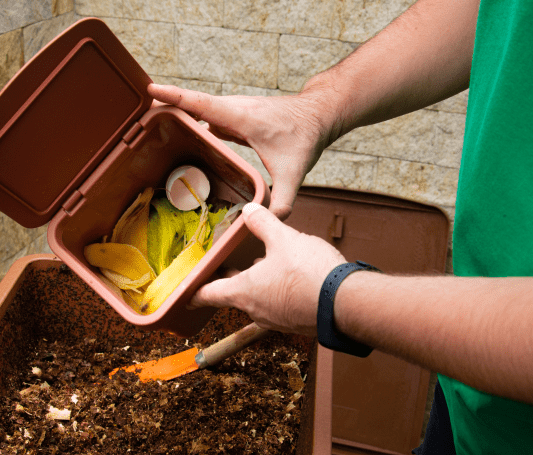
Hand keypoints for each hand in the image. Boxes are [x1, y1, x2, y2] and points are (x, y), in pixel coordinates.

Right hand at [147, 83, 336, 219]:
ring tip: (150, 130)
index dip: (174, 96)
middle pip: (191, 106)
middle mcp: (232, 109)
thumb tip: (272, 220)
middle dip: (165, 109)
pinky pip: (206, 118)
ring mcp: (232, 111)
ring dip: (177, 116)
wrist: (317, 115)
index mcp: (239, 116)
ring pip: (198, 111)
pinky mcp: (234, 117)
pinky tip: (181, 140)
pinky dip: (192, 125)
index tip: (149, 90)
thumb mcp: (294, 170)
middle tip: (138, 120)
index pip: (199, 103)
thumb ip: (283, 198)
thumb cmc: (305, 135)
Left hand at [191, 203, 346, 334]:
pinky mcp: (297, 321)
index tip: (186, 292)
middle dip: (233, 280)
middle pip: (236, 295)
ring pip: (260, 299)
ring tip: (266, 263)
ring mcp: (277, 319)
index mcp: (244, 291)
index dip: (195, 291)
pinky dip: (280, 291)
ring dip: (260, 283)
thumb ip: (263, 223)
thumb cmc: (310, 274)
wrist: (346, 303)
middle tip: (229, 267)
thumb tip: (250, 210)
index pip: (209, 294)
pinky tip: (293, 276)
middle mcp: (257, 309)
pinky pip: (281, 305)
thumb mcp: (284, 239)